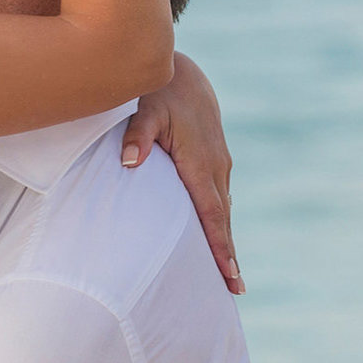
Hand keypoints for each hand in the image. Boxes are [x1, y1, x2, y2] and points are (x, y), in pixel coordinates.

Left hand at [121, 53, 241, 294]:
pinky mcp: (215, 158)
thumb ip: (136, 135)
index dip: (219, 244)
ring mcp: (219, 162)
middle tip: (234, 290)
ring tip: (229, 275)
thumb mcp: (143, 109)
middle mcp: (215, 165)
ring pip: (223, 208)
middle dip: (228, 254)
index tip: (229, 274)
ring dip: (226, 239)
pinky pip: (219, 196)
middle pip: (222, 218)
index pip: (211, 212)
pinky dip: (221, 220)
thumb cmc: (158, 91)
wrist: (183, 71)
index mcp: (199, 160)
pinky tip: (218, 237)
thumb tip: (128, 161)